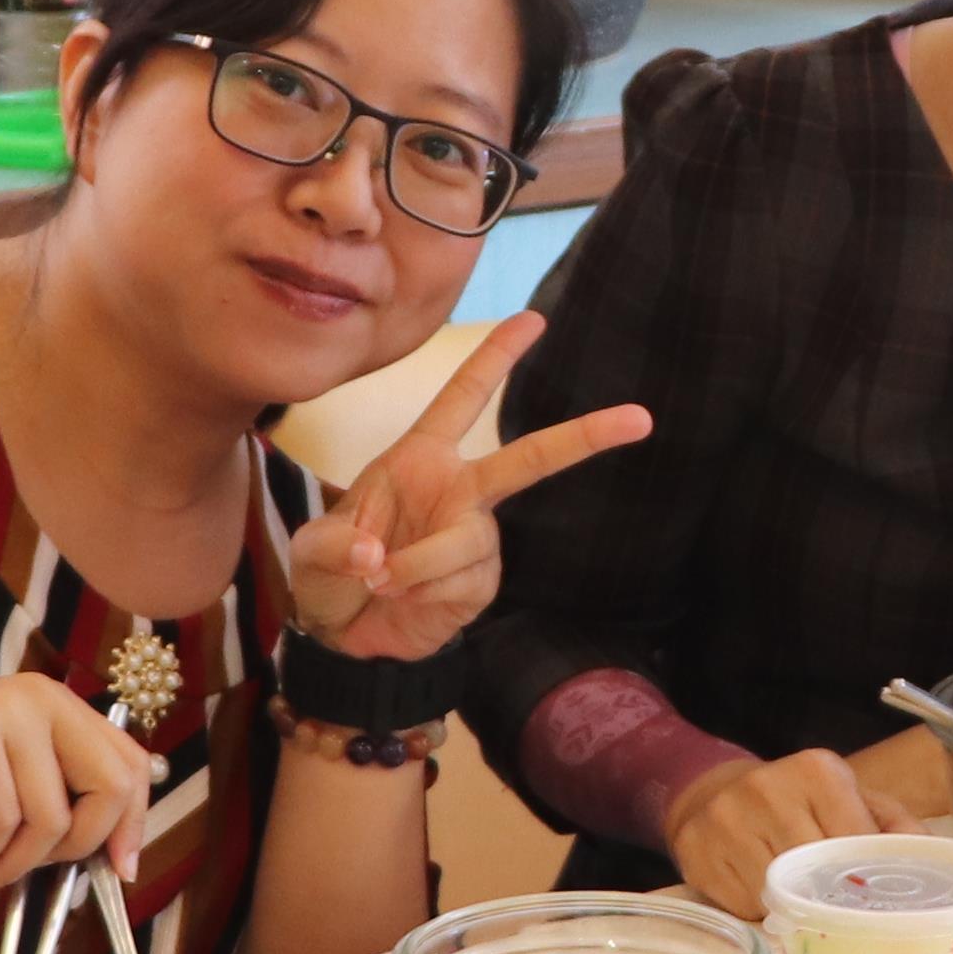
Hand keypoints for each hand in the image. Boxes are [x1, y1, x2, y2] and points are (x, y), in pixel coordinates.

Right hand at [0, 670, 156, 896]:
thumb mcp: (8, 783)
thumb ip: (58, 801)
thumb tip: (112, 856)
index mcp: (60, 705)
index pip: (133, 763)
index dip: (134, 823)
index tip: (119, 870)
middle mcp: (42, 698)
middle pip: (111, 788)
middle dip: (78, 848)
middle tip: (36, 871)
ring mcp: (7, 711)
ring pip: (52, 817)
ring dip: (16, 864)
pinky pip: (2, 820)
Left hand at [285, 315, 653, 659]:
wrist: (341, 633)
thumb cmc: (329, 572)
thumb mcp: (312, 549)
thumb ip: (337, 544)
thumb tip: (378, 557)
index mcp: (420, 458)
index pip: (464, 398)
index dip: (496, 358)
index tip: (535, 320)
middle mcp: (458, 490)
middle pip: (529, 458)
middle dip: (583, 436)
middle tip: (640, 418)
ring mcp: (475, 537)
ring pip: (467, 539)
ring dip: (417, 564)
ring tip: (380, 580)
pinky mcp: (481, 583)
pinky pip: (461, 582)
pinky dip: (422, 594)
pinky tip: (402, 600)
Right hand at [664, 748, 884, 914]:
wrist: (714, 794)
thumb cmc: (797, 803)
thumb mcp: (846, 798)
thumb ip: (891, 825)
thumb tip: (931, 858)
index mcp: (817, 770)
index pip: (855, 841)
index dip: (865, 876)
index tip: (870, 895)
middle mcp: (767, 788)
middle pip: (814, 869)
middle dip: (828, 894)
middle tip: (836, 906)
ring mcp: (726, 821)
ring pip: (777, 893)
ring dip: (792, 906)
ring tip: (796, 895)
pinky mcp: (697, 854)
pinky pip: (743, 907)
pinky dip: (759, 912)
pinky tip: (761, 894)